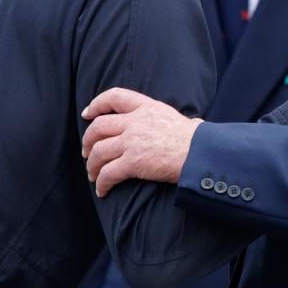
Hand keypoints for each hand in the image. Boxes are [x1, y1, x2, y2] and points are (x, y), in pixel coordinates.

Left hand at [81, 89, 202, 197]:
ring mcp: (132, 141)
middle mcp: (135, 122)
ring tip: (93, 175)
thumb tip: (191, 123)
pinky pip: (108, 173)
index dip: (97, 104)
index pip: (114, 97)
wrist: (201, 154)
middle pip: (98, 127)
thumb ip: (168, 120)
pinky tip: (102, 191)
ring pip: (98, 152)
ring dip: (92, 165)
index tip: (87, 114)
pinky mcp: (133, 162)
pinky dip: (101, 183)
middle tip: (86, 152)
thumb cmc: (197, 140)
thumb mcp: (178, 118)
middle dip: (87, 141)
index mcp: (146, 107)